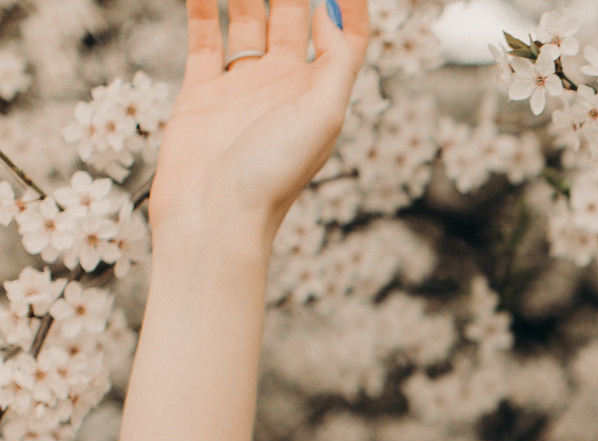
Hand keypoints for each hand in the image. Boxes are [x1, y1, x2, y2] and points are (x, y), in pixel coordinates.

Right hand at [146, 0, 371, 246]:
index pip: (345, 36)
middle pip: (294, 18)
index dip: (349, 5)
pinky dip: (205, 6)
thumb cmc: (275, 175)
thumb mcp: (324, 115)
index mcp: (323, 93)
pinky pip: (205, 36)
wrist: (215, 216)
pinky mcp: (202, 90)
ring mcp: (244, 86)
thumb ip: (337, 61)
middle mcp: (286, 86)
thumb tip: (334, 11)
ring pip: (249, 20)